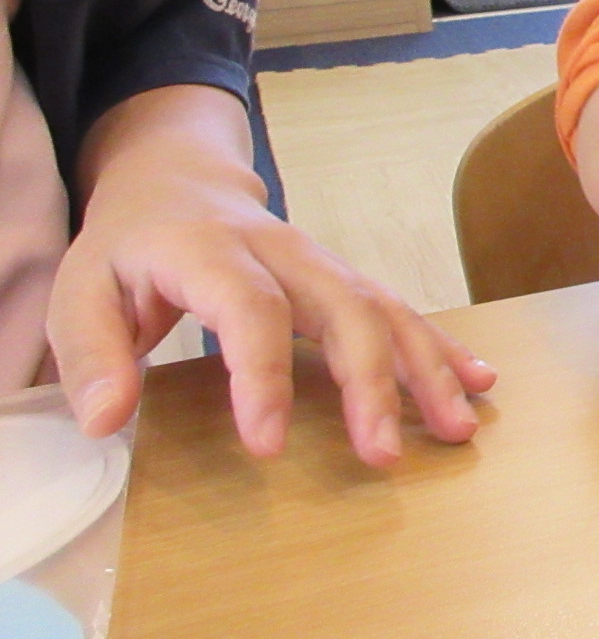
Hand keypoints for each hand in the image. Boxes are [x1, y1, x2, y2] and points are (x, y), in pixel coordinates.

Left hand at [48, 90, 494, 466]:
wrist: (179, 184)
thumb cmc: (128, 249)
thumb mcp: (78, 289)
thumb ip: (91, 353)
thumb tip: (106, 421)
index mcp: (210, 251)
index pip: (250, 310)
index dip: (263, 376)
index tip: (267, 445)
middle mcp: (283, 252)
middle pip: (344, 309)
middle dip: (372, 383)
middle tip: (383, 454)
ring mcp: (324, 263)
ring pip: (386, 310)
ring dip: (427, 370)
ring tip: (458, 428)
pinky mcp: (345, 279)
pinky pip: (402, 310)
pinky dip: (443, 347)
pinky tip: (479, 381)